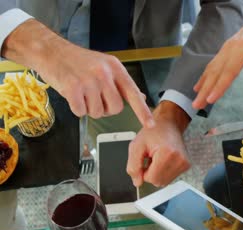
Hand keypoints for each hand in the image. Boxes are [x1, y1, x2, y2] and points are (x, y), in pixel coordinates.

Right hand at [2, 19, 154, 127]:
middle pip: (115, 108)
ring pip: (98, 112)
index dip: (142, 111)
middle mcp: (104, 73)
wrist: (51, 51)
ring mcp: (88, 80)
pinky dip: (77, 109)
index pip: (133, 93)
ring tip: (82, 92)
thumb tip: (141, 97)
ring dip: (90, 108)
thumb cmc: (79, 61)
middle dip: (106, 108)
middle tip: (95, 97)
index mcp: (115, 68)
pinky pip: (81, 112)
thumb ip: (122, 83)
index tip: (150, 124)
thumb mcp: (105, 66)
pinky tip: (73, 95)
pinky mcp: (72, 88)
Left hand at [126, 101, 190, 186]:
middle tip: (150, 158)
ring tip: (157, 159)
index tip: (144, 160)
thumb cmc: (153, 132)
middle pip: (158, 182)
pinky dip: (163, 172)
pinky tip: (163, 160)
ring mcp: (185, 163)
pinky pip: (170, 178)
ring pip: (164, 182)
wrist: (169, 124)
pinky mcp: (186, 166)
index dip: (143, 172)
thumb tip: (137, 182)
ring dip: (157, 173)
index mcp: (168, 153)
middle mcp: (179, 159)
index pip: (152, 178)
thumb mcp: (136, 145)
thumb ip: (133, 166)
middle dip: (150, 173)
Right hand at [192, 9, 242, 109]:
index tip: (211, 99)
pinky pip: (212, 65)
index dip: (220, 85)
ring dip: (202, 86)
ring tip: (196, 102)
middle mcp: (230, 48)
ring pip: (211, 69)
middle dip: (206, 90)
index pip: (230, 70)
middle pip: (216, 72)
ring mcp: (226, 49)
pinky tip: (198, 88)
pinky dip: (204, 77)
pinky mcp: (224, 51)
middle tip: (197, 105)